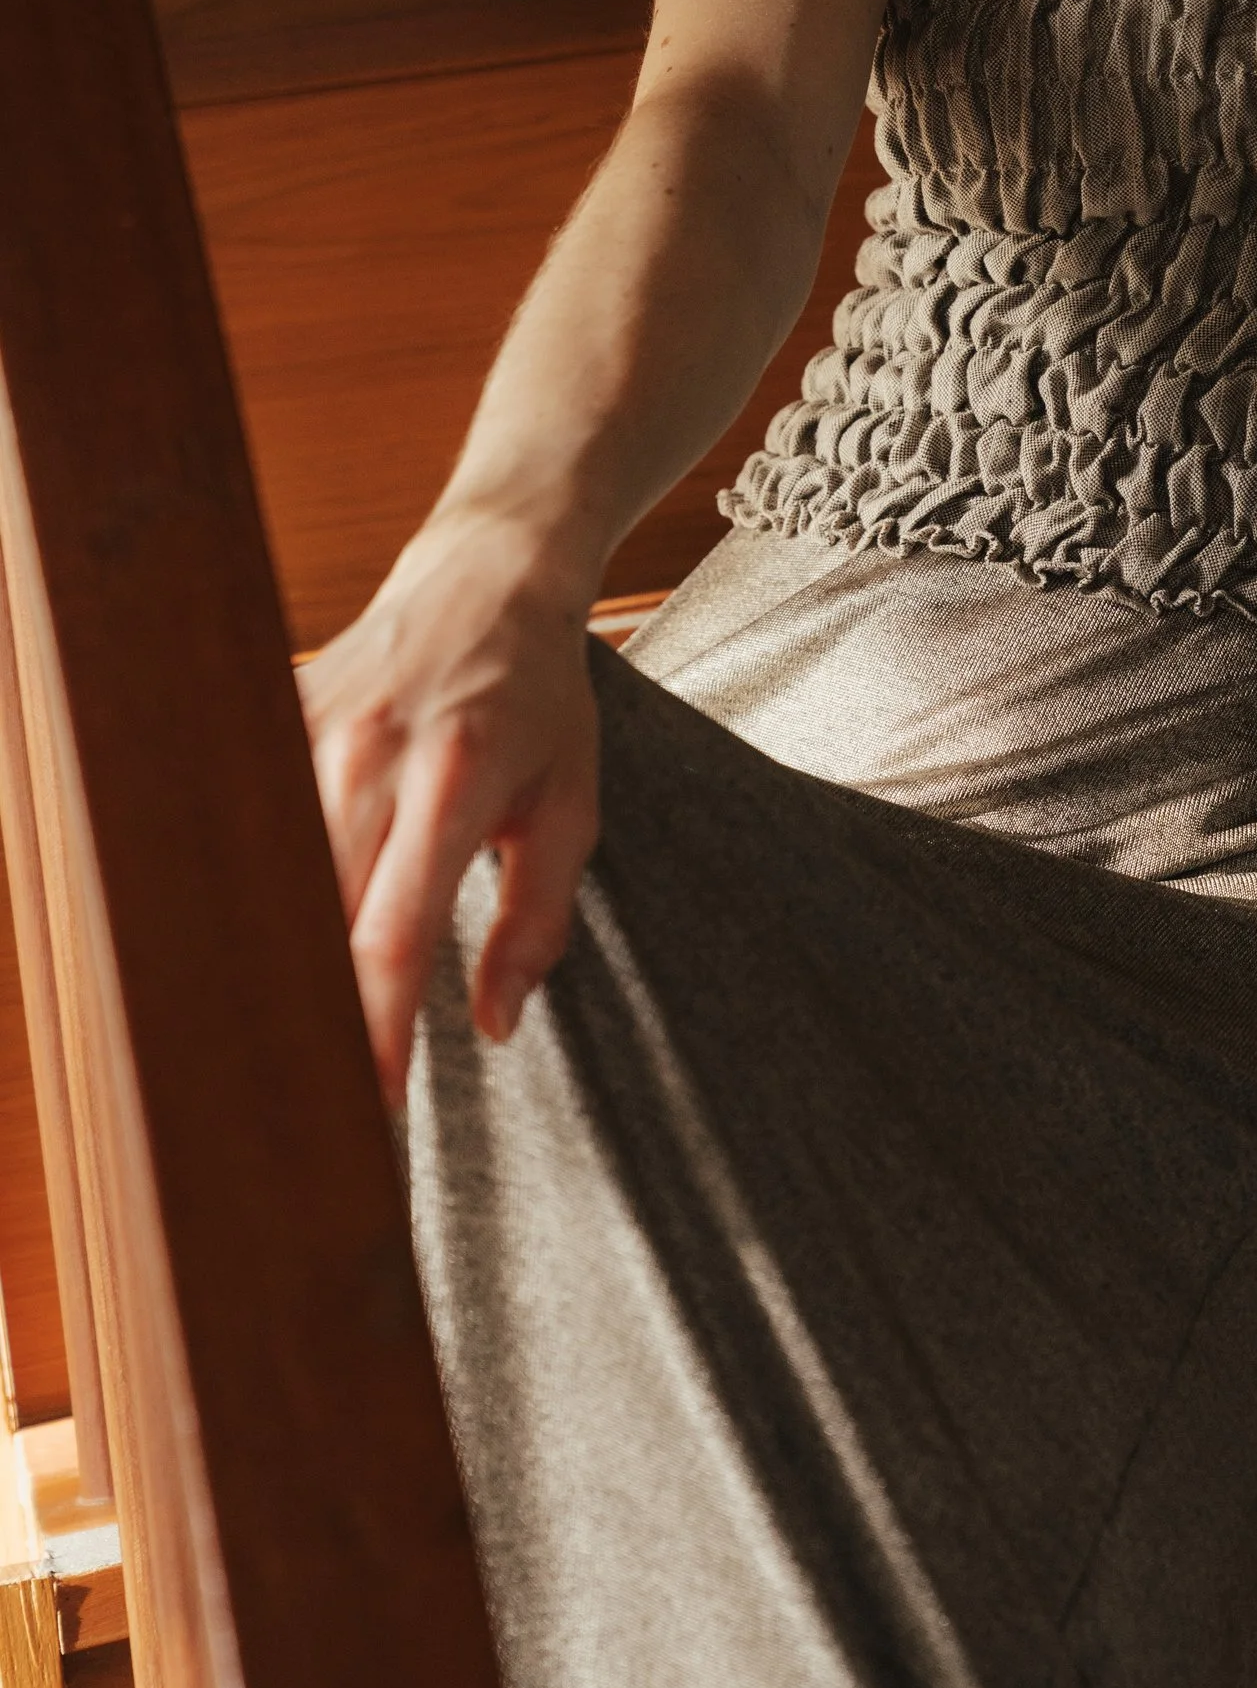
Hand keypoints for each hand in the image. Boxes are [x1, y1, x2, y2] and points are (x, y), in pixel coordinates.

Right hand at [296, 514, 600, 1108]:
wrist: (486, 574)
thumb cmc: (541, 701)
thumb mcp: (572, 804)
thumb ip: (538, 921)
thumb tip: (493, 1026)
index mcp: (455, 782)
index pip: (393, 936)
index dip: (373, 1033)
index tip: (370, 1112)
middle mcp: (368, 757)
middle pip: (311, 920)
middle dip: (311, 1019)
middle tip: (314, 1108)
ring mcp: (307, 733)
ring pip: (269, 881)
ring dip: (274, 965)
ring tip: (280, 1048)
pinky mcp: (274, 719)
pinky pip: (253, 827)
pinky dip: (255, 894)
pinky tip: (259, 950)